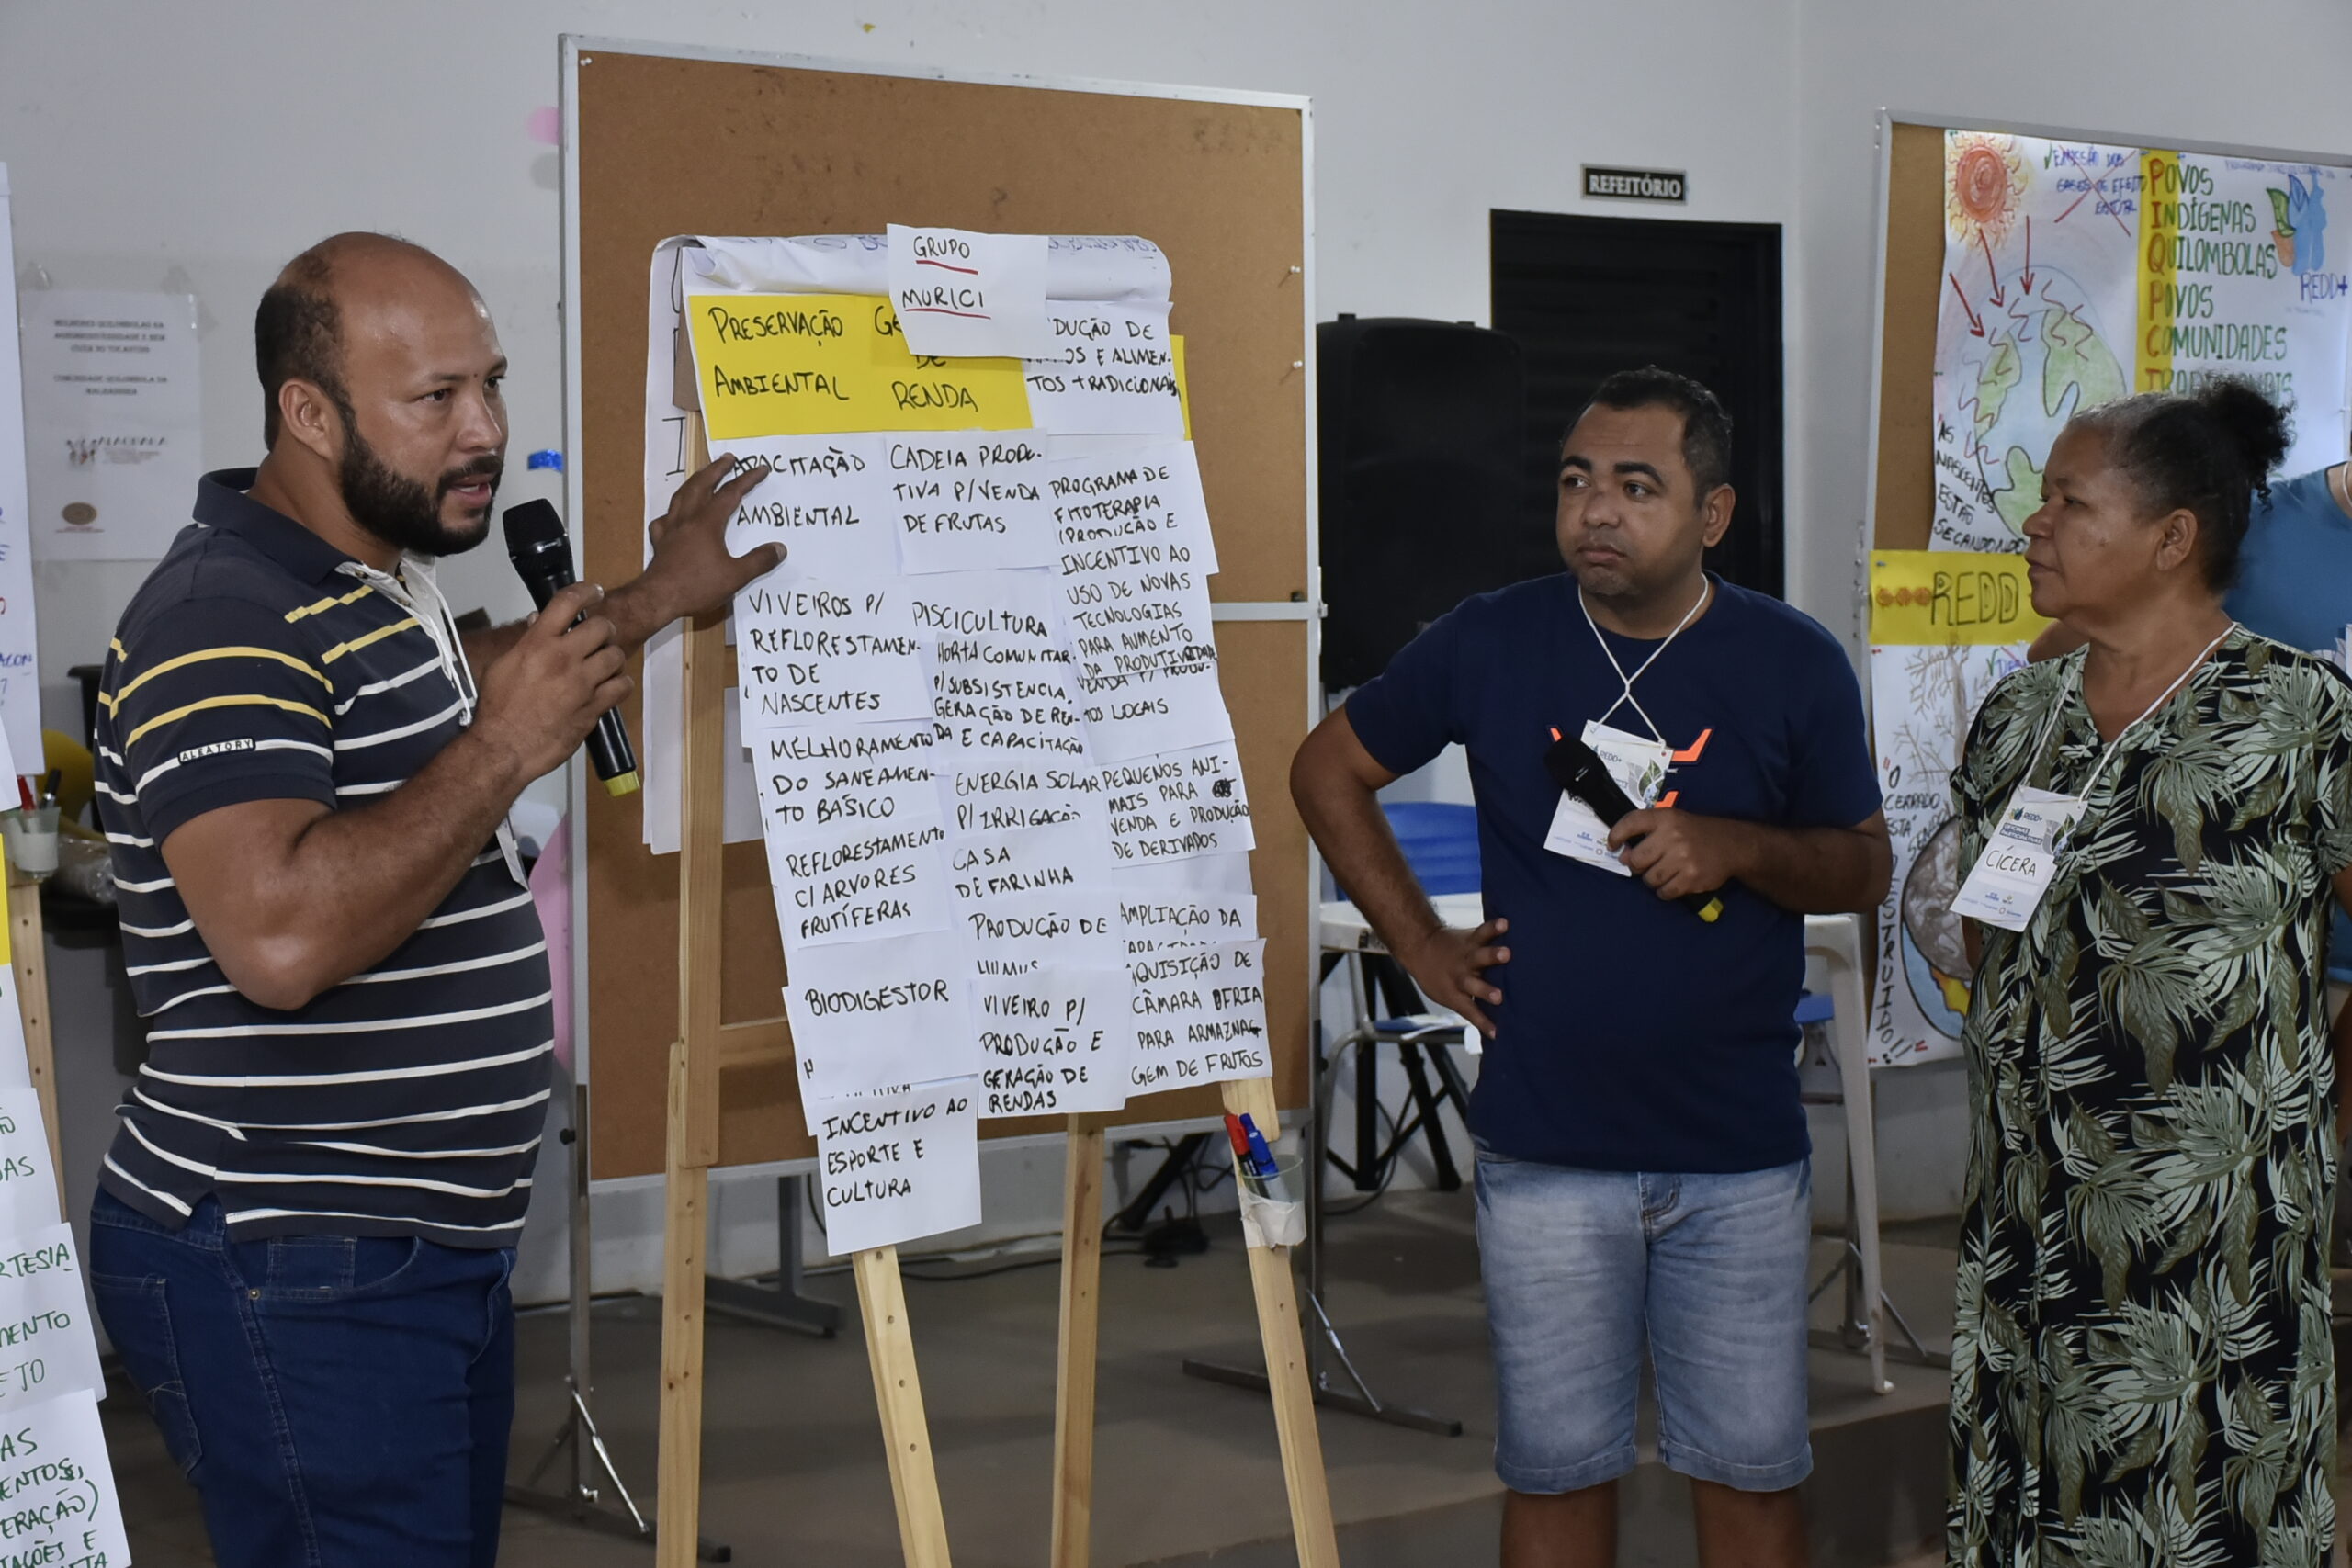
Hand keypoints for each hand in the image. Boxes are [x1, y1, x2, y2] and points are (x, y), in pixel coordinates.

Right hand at [470, 582, 631, 781]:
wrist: (504, 747)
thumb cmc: (496, 708)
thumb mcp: (501, 666)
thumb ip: (525, 642)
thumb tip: (540, 622)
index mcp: (537, 643)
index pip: (568, 602)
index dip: (586, 591)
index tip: (594, 592)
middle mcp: (562, 658)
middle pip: (600, 627)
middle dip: (602, 630)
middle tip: (598, 638)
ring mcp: (581, 684)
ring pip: (615, 656)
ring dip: (612, 658)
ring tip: (603, 665)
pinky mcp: (593, 707)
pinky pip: (621, 687)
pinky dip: (620, 684)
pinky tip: (611, 687)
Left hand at [610, 455, 781, 639]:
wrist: (658, 598)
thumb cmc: (697, 586)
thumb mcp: (735, 576)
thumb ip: (759, 561)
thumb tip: (779, 548)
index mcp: (708, 522)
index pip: (730, 493)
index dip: (747, 479)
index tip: (761, 468)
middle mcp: (688, 519)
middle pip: (702, 485)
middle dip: (716, 469)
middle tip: (728, 458)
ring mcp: (670, 528)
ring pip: (681, 496)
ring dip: (694, 482)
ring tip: (702, 476)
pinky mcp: (659, 541)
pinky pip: (664, 519)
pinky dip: (672, 512)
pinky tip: (674, 516)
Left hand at [1392, 918, 1510, 1039]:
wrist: (1420, 948)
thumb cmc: (1437, 977)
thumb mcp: (1446, 996)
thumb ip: (1468, 1005)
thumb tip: (1492, 1026)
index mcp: (1455, 993)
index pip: (1470, 1011)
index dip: (1483, 1023)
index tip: (1496, 1033)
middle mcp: (1462, 976)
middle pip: (1475, 985)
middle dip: (1487, 991)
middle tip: (1498, 996)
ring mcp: (1467, 957)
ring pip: (1481, 956)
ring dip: (1493, 955)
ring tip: (1506, 953)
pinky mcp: (1471, 939)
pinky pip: (1483, 932)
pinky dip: (1493, 927)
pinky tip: (1504, 923)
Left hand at [1608, 809, 1746, 901]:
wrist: (1732, 845)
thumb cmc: (1695, 833)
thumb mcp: (1673, 821)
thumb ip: (1647, 831)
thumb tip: (1622, 854)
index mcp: (1665, 818)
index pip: (1631, 823)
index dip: (1616, 835)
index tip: (1613, 845)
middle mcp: (1673, 836)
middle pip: (1636, 860)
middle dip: (1637, 865)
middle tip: (1648, 863)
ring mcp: (1683, 858)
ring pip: (1649, 879)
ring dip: (1653, 879)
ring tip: (1665, 872)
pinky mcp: (1691, 878)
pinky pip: (1664, 892)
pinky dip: (1665, 891)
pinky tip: (1674, 882)